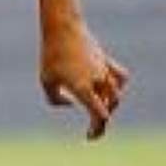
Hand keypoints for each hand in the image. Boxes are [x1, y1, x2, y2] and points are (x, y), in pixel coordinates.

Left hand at [40, 21, 129, 139]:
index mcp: (83, 88)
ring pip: (116, 94)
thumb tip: (70, 104)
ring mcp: (105, 70)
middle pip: (109, 107)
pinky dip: (118, 86)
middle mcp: (98, 81)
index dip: (97, 129)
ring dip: (109, 105)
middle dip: (101, 121)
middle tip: (93, 130)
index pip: (99, 115)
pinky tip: (110, 89)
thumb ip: (55, 99)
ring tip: (98, 111)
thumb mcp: (46, 81)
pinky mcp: (106, 61)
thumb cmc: (50, 56)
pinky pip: (120, 77)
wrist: (62, 28)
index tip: (89, 137)